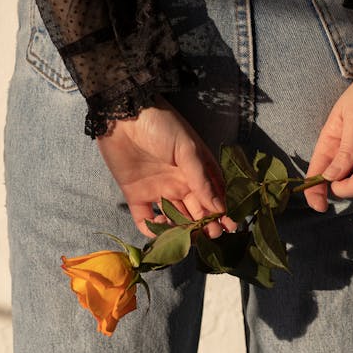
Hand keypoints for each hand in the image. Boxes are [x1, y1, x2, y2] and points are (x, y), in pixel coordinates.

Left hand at [96, 96, 234, 237]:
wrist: (121, 115)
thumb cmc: (160, 125)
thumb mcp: (187, 149)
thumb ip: (201, 179)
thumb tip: (219, 206)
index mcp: (195, 171)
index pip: (213, 196)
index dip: (223, 212)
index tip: (231, 227)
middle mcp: (179, 183)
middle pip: (196, 211)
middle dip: (206, 225)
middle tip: (212, 235)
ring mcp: (158, 190)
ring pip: (175, 218)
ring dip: (183, 230)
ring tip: (189, 237)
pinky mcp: (136, 195)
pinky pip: (146, 219)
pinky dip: (153, 229)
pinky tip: (160, 228)